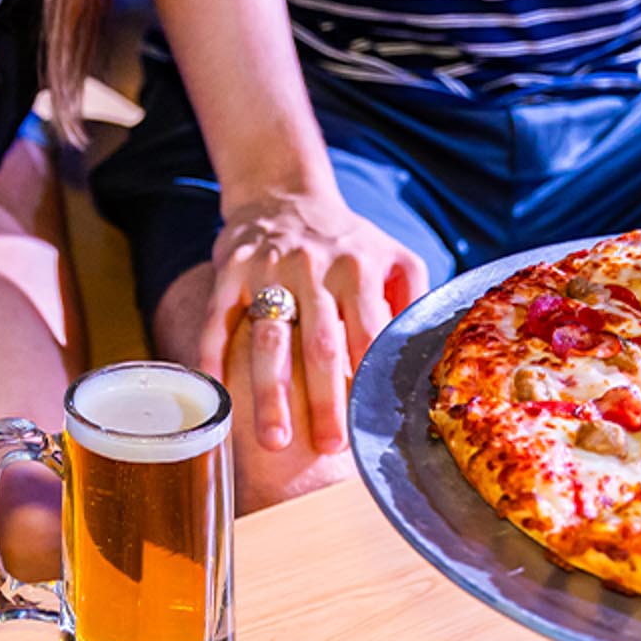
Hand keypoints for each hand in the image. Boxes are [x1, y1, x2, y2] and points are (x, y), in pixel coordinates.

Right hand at [196, 191, 426, 454]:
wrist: (283, 192)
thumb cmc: (347, 243)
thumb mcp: (393, 257)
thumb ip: (412, 300)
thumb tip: (427, 355)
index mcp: (358, 268)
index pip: (367, 332)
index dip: (368, 379)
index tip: (370, 425)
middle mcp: (314, 267)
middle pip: (320, 344)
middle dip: (324, 400)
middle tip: (329, 448)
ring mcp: (268, 268)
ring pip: (269, 339)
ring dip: (270, 394)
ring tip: (274, 443)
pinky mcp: (230, 268)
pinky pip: (217, 318)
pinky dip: (213, 356)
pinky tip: (218, 395)